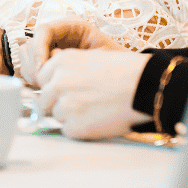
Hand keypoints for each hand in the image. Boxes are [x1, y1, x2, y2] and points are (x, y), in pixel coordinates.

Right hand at [22, 18, 126, 85]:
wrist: (126, 76)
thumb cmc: (116, 64)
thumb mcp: (99, 56)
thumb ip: (75, 57)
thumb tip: (52, 60)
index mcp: (72, 26)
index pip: (44, 30)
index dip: (38, 49)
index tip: (42, 68)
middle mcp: (60, 35)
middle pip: (32, 42)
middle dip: (34, 62)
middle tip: (41, 80)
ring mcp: (53, 48)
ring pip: (28, 56)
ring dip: (32, 70)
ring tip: (43, 84)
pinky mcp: (50, 63)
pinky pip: (33, 68)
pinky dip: (34, 77)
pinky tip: (44, 87)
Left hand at [36, 49, 151, 140]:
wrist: (144, 87)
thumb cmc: (125, 71)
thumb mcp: (91, 57)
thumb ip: (69, 68)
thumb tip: (54, 80)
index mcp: (61, 62)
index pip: (42, 78)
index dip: (55, 85)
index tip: (66, 89)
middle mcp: (58, 82)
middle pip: (45, 99)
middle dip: (59, 102)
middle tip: (81, 102)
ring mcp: (65, 106)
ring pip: (56, 115)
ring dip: (70, 115)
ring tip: (94, 109)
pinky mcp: (75, 127)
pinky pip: (67, 130)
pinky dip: (79, 129)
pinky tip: (97, 119)